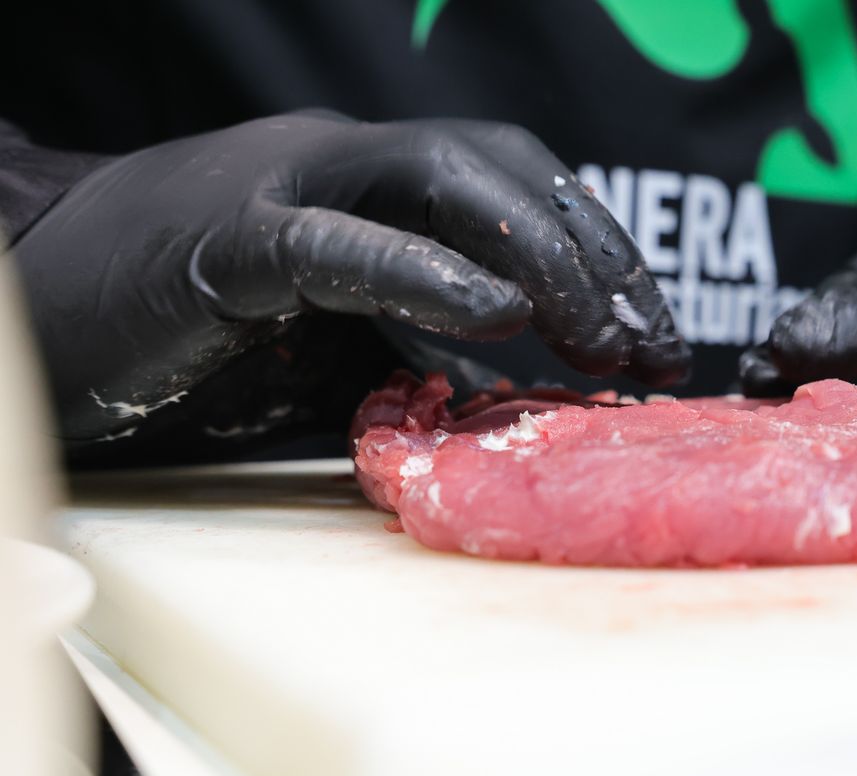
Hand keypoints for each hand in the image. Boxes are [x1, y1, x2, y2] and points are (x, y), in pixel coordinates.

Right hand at [12, 112, 688, 441]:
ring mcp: (282, 188)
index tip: (660, 338)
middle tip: (650, 350)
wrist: (38, 311)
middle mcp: (341, 165)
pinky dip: (424, 273)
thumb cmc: (193, 334)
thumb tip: (527, 396)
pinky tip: (495, 314)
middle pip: (501, 168)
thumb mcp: (336, 340)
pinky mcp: (223, 245)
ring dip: (539, 258)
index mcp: (375, 184)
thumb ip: (423, 349)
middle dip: (593, 257)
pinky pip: (337, 245)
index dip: (602, 254)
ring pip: (439, 178)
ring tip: (601, 340)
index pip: (519, 187)